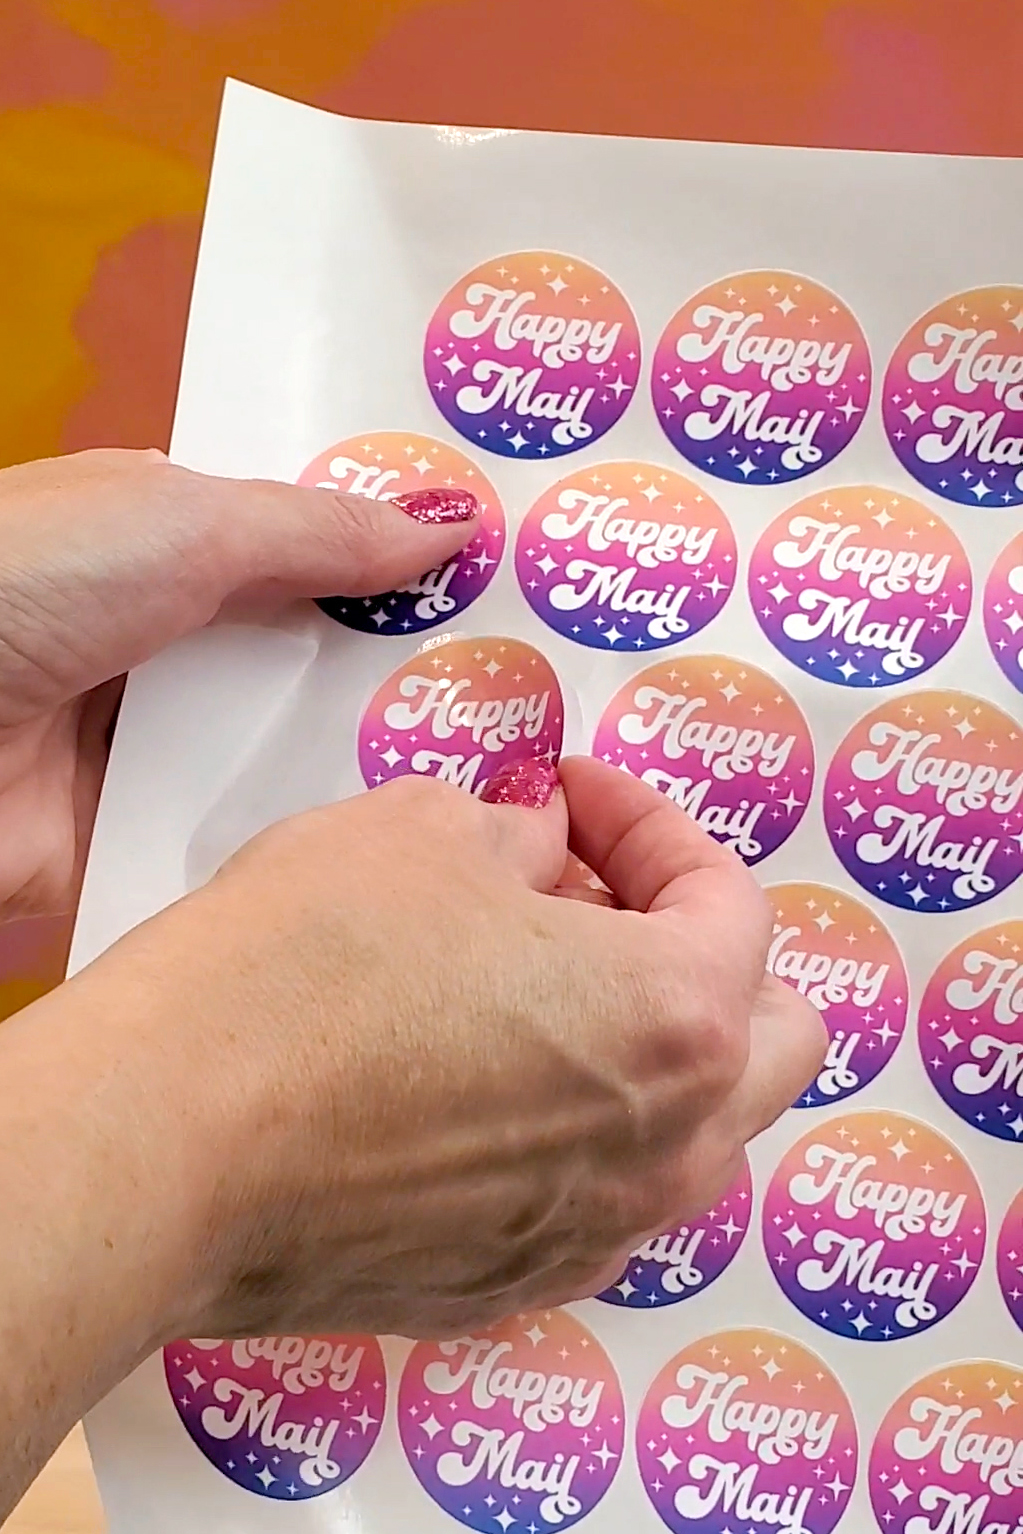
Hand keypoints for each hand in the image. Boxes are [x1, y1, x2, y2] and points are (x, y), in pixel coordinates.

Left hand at [0, 448, 479, 918]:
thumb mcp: (186, 522)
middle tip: (547, 682)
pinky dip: (316, 835)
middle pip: (314, 653)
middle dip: (411, 664)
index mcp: (171, 545)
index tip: (512, 579)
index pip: (312, 550)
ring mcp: (162, 741)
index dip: (403, 559)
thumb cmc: (26, 582)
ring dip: (374, 755)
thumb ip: (321, 528)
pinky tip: (422, 846)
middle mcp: (174, 642)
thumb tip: (453, 519)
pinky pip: (253, 832)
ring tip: (519, 767)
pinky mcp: (149, 835)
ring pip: (293, 747)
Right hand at [57, 755, 824, 1342]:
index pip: (727, 898)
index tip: (572, 795)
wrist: (170, 1142)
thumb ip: (520, 832)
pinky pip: (594, 1199)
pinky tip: (474, 1083)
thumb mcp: (423, 831)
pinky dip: (575, 1131)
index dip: (648, 822)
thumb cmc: (305, 968)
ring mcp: (594, 1236)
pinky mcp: (506, 1288)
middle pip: (769, 1039)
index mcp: (679, 1017)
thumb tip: (541, 848)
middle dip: (704, 951)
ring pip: (693, 1133)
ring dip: (649, 1048)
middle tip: (597, 898)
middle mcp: (668, 1147)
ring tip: (537, 989)